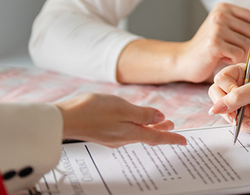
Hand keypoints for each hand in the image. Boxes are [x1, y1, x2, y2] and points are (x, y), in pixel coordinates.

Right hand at [55, 93, 186, 146]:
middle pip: (147, 135)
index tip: (184, 141)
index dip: (172, 138)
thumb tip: (159, 118)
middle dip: (162, 131)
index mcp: (130, 133)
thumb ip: (143, 114)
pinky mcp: (103, 133)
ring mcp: (112, 136)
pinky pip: (126, 131)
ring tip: (160, 121)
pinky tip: (134, 119)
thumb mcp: (123, 108)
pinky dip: (136, 125)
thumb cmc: (92, 111)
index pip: (156, 137)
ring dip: (149, 127)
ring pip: (136, 133)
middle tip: (173, 126)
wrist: (64, 118)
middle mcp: (122, 138)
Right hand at [178, 3, 249, 82]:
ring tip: (223, 53)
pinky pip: (239, 55)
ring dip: (238, 54)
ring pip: (248, 45)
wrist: (185, 60)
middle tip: (230, 48)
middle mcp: (220, 14)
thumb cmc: (209, 44)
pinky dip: (232, 60)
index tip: (238, 38)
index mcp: (225, 7)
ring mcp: (217, 28)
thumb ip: (248, 17)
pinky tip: (220, 58)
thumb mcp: (229, 26)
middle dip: (246, 45)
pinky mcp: (214, 44)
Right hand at [208, 64, 249, 131]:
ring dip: (238, 120)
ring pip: (223, 112)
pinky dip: (245, 125)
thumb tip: (215, 107)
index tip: (236, 95)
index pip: (220, 80)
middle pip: (216, 96)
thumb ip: (237, 97)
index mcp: (239, 72)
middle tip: (235, 117)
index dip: (226, 89)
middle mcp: (236, 86)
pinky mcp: (242, 114)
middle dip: (225, 109)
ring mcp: (238, 101)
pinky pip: (234, 123)